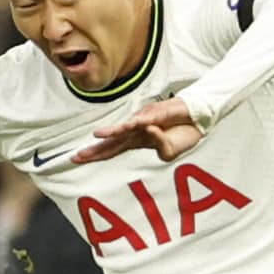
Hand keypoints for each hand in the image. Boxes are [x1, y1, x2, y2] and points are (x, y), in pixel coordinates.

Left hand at [78, 97, 205, 163]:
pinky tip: (141, 125)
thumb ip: (160, 147)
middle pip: (111, 141)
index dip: (95, 155)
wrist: (197, 118)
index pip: (111, 150)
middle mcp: (135, 131)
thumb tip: (149, 131)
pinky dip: (145, 124)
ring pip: (125, 128)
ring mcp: (144, 121)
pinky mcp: (156, 113)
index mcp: (136, 141)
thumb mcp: (170, 152)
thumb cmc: (182, 134)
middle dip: (94, 149)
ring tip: (98, 134)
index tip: (76, 160)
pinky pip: (149, 120)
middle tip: (77, 156)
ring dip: (112, 131)